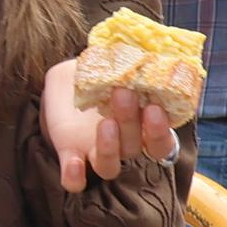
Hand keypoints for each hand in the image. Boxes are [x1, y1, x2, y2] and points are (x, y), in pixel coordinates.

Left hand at [40, 56, 178, 193]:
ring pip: (110, 167)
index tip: (156, 107)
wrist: (66, 81)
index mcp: (140, 126)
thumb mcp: (109, 60)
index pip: (160, 142)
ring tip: (106, 122)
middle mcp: (123, 144)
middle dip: (132, 122)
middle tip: (125, 94)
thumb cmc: (98, 71)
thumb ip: (125, 58)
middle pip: (135, 147)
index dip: (160, 131)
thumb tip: (139, 45)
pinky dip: (75, 176)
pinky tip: (75, 164)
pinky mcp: (71, 157)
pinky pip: (76, 181)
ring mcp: (97, 153)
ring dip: (110, 148)